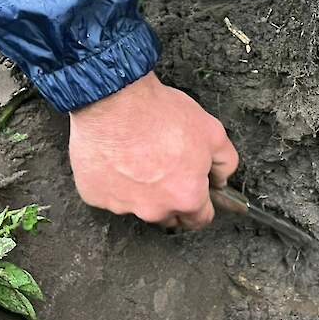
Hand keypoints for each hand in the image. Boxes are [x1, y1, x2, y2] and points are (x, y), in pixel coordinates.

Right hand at [68, 72, 238, 229]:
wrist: (114, 100)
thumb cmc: (160, 115)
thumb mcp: (212, 132)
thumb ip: (225, 163)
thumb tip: (221, 178)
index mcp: (185, 198)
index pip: (199, 219)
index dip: (202, 205)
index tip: (198, 193)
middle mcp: (153, 209)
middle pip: (168, 215)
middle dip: (171, 197)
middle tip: (167, 167)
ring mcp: (120, 205)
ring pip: (137, 204)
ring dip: (140, 189)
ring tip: (139, 156)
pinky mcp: (93, 194)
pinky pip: (108, 193)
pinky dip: (113, 180)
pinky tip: (117, 157)